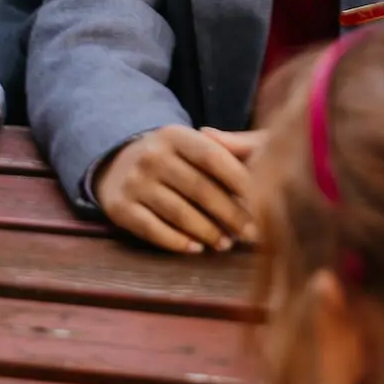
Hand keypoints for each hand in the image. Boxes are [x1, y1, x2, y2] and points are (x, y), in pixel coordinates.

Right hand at [95, 125, 260, 253]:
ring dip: (208, 232)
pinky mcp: (119, 207)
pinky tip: (196, 248)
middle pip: (199, 189)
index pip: (213, 158)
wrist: (117, 165)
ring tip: (227, 244)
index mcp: (173, 135)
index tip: (266, 202)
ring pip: (179, 213)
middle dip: (232, 215)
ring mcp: (133, 182)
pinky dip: (177, 242)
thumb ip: (230, 151)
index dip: (242, 182)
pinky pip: (153, 230)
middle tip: (253, 234)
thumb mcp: (194, 146)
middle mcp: (150, 155)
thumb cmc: (174, 160)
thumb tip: (265, 167)